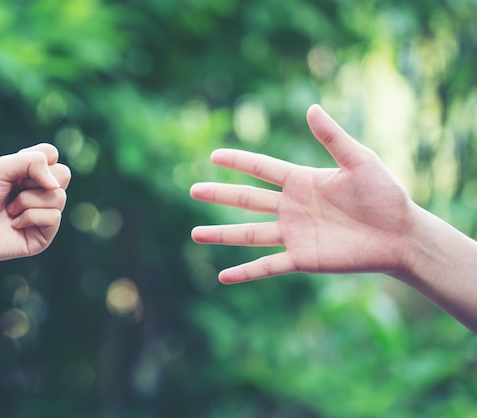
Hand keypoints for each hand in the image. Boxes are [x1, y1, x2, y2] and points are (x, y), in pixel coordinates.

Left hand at [0, 143, 70, 267]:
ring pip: (59, 196)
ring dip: (28, 200)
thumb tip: (56, 186)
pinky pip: (54, 217)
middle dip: (34, 180)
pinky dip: (30, 217)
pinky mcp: (44, 236)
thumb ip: (34, 162)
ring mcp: (44, 214)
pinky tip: (13, 224)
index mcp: (31, 174)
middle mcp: (41, 192)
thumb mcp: (1, 167)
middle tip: (13, 190)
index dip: (34, 159)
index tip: (12, 172)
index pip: (52, 155)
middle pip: (63, 174)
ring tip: (9, 209)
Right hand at [190, 105, 416, 283]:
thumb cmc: (385, 194)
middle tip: (193, 190)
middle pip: (246, 200)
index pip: (261, 168)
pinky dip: (246, 272)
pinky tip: (224, 277)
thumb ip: (333, 138)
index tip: (213, 156)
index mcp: (301, 181)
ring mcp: (294, 234)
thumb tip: (310, 108)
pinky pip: (268, 265)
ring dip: (222, 235)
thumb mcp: (360, 160)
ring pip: (249, 234)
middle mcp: (291, 207)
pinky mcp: (302, 258)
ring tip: (195, 234)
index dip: (238, 161)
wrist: (401, 234)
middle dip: (219, 194)